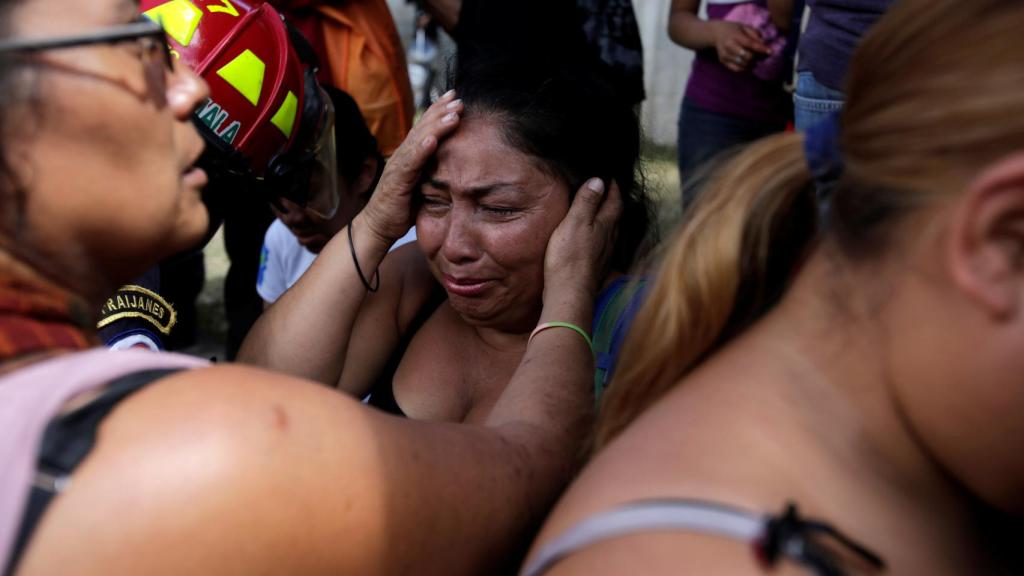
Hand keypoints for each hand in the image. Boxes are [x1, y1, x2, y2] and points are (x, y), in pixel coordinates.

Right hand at [361, 90, 462, 243]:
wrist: (379, 227)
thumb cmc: (402, 206)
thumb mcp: (422, 183)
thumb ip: (433, 169)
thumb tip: (456, 162)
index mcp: (410, 154)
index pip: (425, 127)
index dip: (438, 110)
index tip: (455, 97)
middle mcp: (403, 155)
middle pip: (422, 127)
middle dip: (440, 111)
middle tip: (458, 98)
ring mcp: (398, 166)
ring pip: (418, 140)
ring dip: (436, 126)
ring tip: (453, 114)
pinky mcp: (396, 181)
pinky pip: (410, 163)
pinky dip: (421, 150)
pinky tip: (432, 140)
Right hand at [543, 178, 621, 304]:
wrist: (569, 291)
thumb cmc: (570, 257)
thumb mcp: (575, 221)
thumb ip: (586, 201)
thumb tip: (598, 181)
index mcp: (606, 224)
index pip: (614, 201)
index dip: (612, 188)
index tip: (609, 178)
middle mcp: (609, 239)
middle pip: (615, 216)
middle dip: (612, 202)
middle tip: (607, 192)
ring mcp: (604, 254)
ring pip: (611, 231)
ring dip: (607, 219)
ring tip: (600, 212)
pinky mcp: (596, 266)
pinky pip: (602, 244)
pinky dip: (600, 235)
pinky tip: (592, 239)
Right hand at [712, 21, 770, 72]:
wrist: (716, 33)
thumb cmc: (734, 29)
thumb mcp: (744, 27)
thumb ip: (755, 34)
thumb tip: (763, 44)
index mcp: (735, 36)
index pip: (750, 44)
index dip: (761, 49)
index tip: (770, 52)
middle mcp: (729, 46)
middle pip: (747, 56)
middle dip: (756, 58)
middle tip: (761, 56)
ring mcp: (725, 55)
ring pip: (743, 64)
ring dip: (752, 64)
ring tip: (755, 60)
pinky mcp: (723, 61)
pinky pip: (736, 69)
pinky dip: (745, 69)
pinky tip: (748, 64)